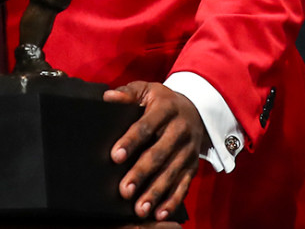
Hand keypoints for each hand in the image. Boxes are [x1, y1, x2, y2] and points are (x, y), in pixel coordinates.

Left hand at [104, 81, 206, 220]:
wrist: (196, 110)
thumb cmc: (162, 101)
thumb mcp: (147, 90)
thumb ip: (128, 93)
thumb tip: (108, 97)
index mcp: (165, 109)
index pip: (145, 126)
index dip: (130, 141)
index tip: (115, 156)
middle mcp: (179, 130)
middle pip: (159, 154)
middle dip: (141, 173)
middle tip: (124, 190)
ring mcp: (188, 150)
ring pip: (171, 173)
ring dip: (156, 192)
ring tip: (140, 208)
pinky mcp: (192, 166)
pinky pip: (183, 185)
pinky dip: (173, 201)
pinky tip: (159, 213)